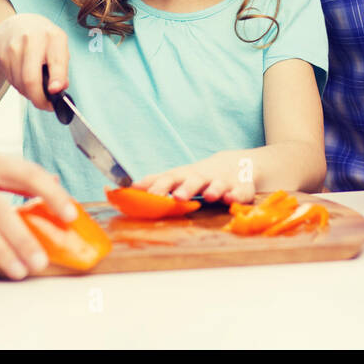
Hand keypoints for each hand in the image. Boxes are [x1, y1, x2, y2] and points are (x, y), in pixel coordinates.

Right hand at [0, 13, 68, 110]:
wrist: (14, 26)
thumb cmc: (42, 40)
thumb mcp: (58, 47)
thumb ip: (62, 67)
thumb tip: (60, 88)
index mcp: (53, 36)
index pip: (56, 60)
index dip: (57, 78)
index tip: (56, 91)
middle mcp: (32, 39)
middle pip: (31, 79)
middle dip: (39, 99)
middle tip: (46, 106)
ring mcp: (14, 47)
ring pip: (20, 84)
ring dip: (29, 93)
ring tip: (35, 87)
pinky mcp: (1, 56)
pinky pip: (12, 82)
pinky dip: (20, 86)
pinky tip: (23, 77)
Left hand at [134, 152, 255, 204]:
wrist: (237, 164)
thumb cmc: (198, 176)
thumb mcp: (177, 177)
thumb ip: (154, 182)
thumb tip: (122, 189)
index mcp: (185, 176)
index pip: (170, 178)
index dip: (159, 186)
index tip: (147, 194)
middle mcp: (203, 177)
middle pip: (194, 180)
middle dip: (186, 188)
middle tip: (177, 197)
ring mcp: (223, 182)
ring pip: (218, 185)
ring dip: (213, 189)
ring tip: (208, 196)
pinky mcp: (241, 188)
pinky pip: (240, 192)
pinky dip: (237, 195)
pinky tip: (232, 199)